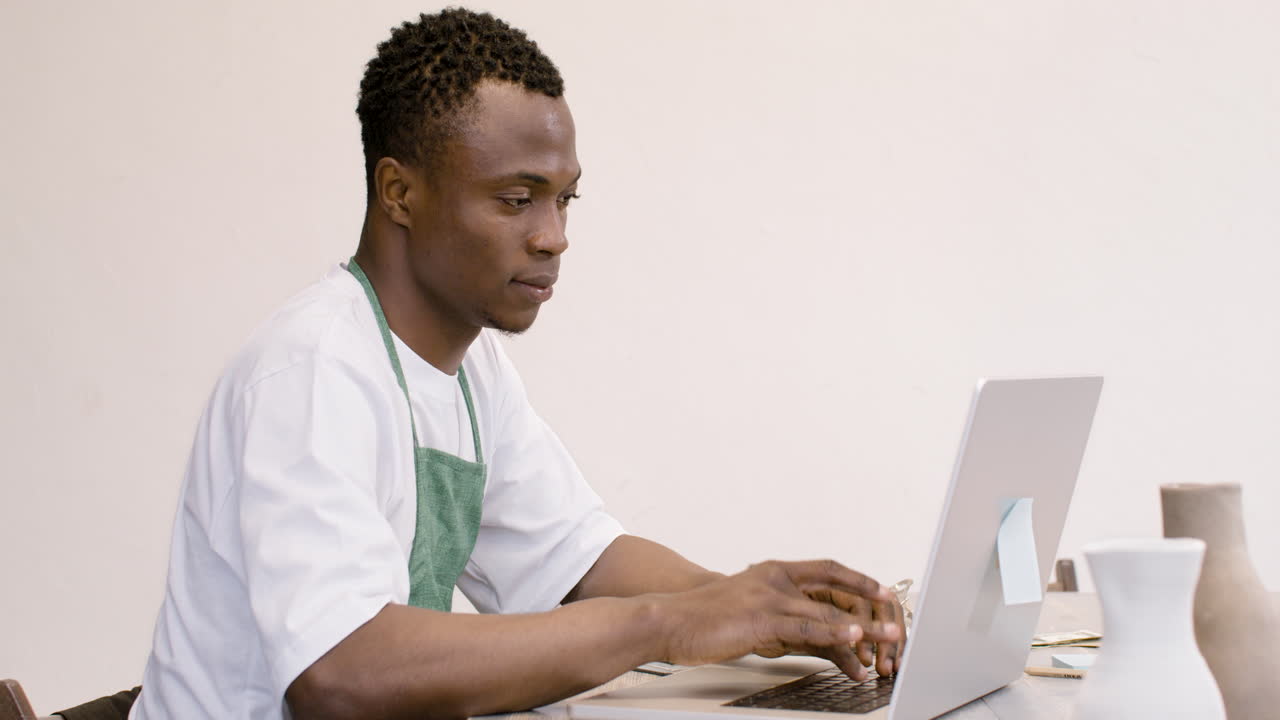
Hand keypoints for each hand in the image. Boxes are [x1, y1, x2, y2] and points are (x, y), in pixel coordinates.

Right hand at [652, 560, 899, 679]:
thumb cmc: (705, 619)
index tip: (881, 591)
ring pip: (828, 612)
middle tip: (896, 619)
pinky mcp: (761, 619)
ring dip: (864, 627)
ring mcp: (769, 597)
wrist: (669, 619)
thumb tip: (809, 636)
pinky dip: (834, 634)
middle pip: (836, 589)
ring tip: (889, 638)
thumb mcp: (749, 610)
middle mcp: (775, 579)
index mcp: (773, 571)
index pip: (827, 569)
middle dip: (870, 606)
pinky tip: (853, 640)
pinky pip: (806, 628)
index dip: (857, 579)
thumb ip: (780, 617)